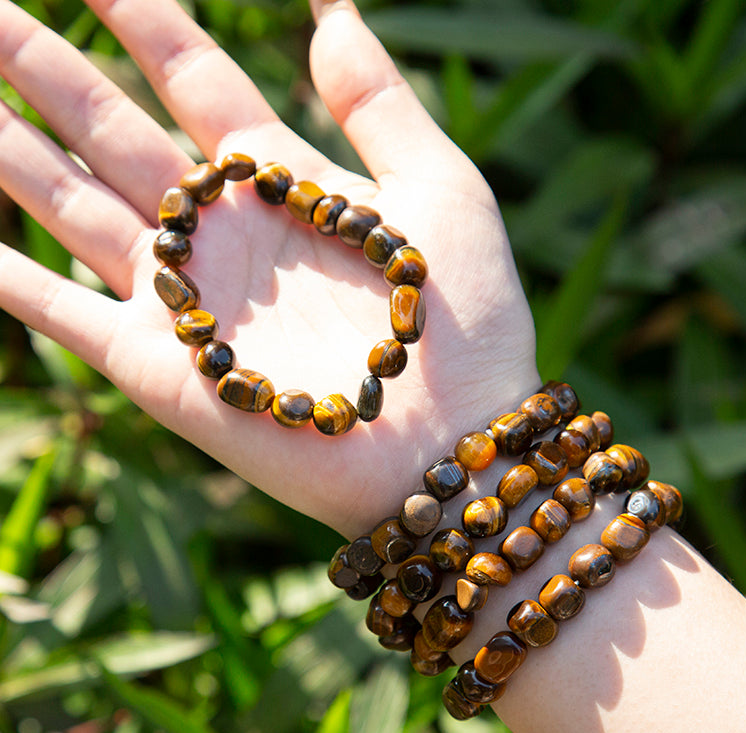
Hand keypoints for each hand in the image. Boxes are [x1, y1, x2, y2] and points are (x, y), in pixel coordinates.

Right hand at [0, 0, 535, 533]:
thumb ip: (378, 103)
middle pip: (114, 131)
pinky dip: (8, 276)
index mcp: (285, 184)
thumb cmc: (466, 323)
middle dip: (47, 67)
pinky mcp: (161, 370)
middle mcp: (226, 235)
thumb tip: (332, 5)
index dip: (143, 19)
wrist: (454, 442)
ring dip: (9, 151)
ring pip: (71, 207)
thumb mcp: (440, 190)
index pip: (195, 81)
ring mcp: (188, 301)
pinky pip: (61, 313)